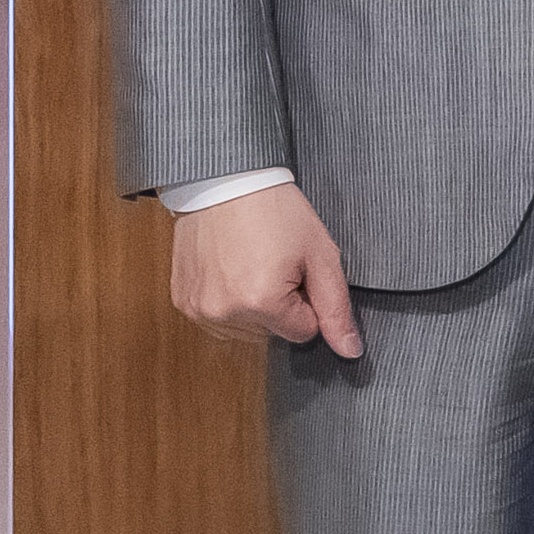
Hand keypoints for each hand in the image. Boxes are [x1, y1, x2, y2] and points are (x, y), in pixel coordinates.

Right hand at [171, 183, 361, 358]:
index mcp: (261, 302)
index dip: (306, 300)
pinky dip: (228, 300)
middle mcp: (224, 312)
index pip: (303, 332)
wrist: (225, 181)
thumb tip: (351, 352)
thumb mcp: (320, 255)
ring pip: (245, 330)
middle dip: (280, 304)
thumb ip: (336, 308)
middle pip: (273, 333)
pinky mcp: (183, 301)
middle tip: (273, 261)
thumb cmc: (275, 210)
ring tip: (250, 262)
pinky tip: (230, 268)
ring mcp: (199, 308)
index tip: (296, 269)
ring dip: (253, 305)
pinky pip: (219, 319)